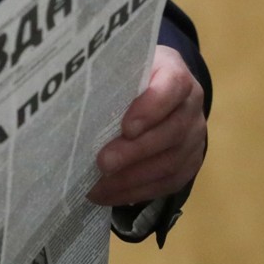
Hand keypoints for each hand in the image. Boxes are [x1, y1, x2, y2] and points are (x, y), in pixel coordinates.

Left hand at [89, 45, 205, 206]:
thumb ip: (109, 77)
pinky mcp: (190, 162)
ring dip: (132, 178)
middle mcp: (191, 107)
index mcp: (176, 76)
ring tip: (99, 187)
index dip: (151, 108)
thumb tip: (69, 95)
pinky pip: (169, 182)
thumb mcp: (124, 67)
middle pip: (171, 132)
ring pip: (170, 162)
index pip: (172, 88)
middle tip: (102, 163)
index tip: (125, 127)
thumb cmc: (132, 76)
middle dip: (134, 152)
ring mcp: (194, 137)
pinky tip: (109, 195)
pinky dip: (138, 191)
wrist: (162, 90)